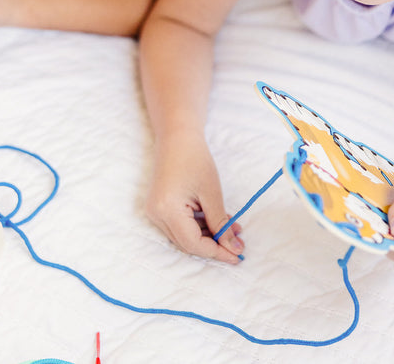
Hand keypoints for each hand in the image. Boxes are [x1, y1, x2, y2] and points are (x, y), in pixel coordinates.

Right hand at [146, 130, 243, 262]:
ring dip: (208, 235)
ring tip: (232, 227)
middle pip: (187, 243)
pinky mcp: (158, 207)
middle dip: (214, 244)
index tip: (238, 256)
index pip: (193, 244)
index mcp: (167, 210)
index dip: (217, 252)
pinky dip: (198, 226)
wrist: (177, 137)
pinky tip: (216, 220)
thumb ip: (221, 224)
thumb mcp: (212, 193)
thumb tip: (234, 249)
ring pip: (184, 236)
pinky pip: (179, 226)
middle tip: (238, 242)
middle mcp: (156, 214)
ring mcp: (154, 211)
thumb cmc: (195, 159)